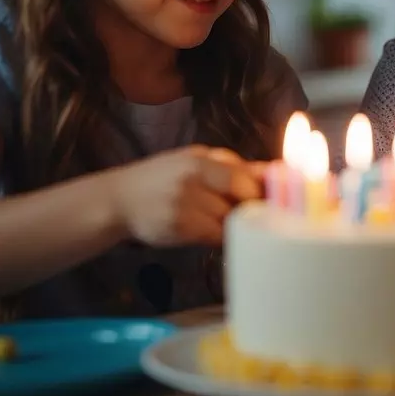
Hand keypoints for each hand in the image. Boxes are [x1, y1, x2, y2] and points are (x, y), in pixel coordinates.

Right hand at [109, 146, 265, 246]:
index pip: (245, 176)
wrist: (118, 200)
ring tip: (220, 218)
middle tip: (252, 211)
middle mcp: (192, 180)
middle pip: (242, 198)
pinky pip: (216, 236)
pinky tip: (213, 231)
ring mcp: (184, 205)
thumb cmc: (164, 178)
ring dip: (235, 223)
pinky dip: (221, 235)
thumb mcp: (194, 160)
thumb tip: (274, 171)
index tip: (276, 196)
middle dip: (252, 206)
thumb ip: (231, 165)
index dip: (264, 189)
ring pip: (231, 219)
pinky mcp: (178, 229)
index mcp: (199, 159)